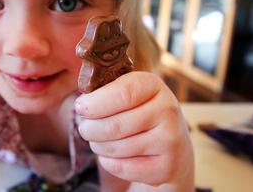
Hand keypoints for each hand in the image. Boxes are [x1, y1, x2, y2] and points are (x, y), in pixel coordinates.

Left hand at [75, 71, 193, 190]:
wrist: (173, 150)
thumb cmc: (139, 115)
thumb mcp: (129, 95)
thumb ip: (107, 92)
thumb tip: (82, 103)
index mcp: (154, 85)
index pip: (122, 93)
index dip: (95, 102)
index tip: (80, 108)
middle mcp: (167, 110)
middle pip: (114, 124)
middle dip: (90, 129)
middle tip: (85, 128)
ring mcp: (170, 140)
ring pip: (116, 147)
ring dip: (98, 146)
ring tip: (99, 141)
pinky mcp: (166, 167)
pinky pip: (122, 167)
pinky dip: (109, 162)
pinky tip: (113, 156)